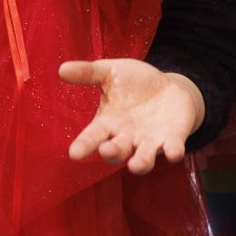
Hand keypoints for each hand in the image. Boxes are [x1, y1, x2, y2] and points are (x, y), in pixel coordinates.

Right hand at [59, 58, 206, 171]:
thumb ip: (89, 73)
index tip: (74, 153)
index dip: (83, 145)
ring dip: (140, 163)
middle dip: (112, 153)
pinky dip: (173, 152)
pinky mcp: (172, 139)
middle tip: (106, 150)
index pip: (92, 137)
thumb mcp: (111, 72)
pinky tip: (173, 153)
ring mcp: (150, 141)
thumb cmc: (134, 83)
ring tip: (136, 165)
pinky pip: (172, 149)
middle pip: (116, 151)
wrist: (168, 87)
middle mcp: (127, 138)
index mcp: (108, 124)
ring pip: (143, 159)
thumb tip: (62, 69)